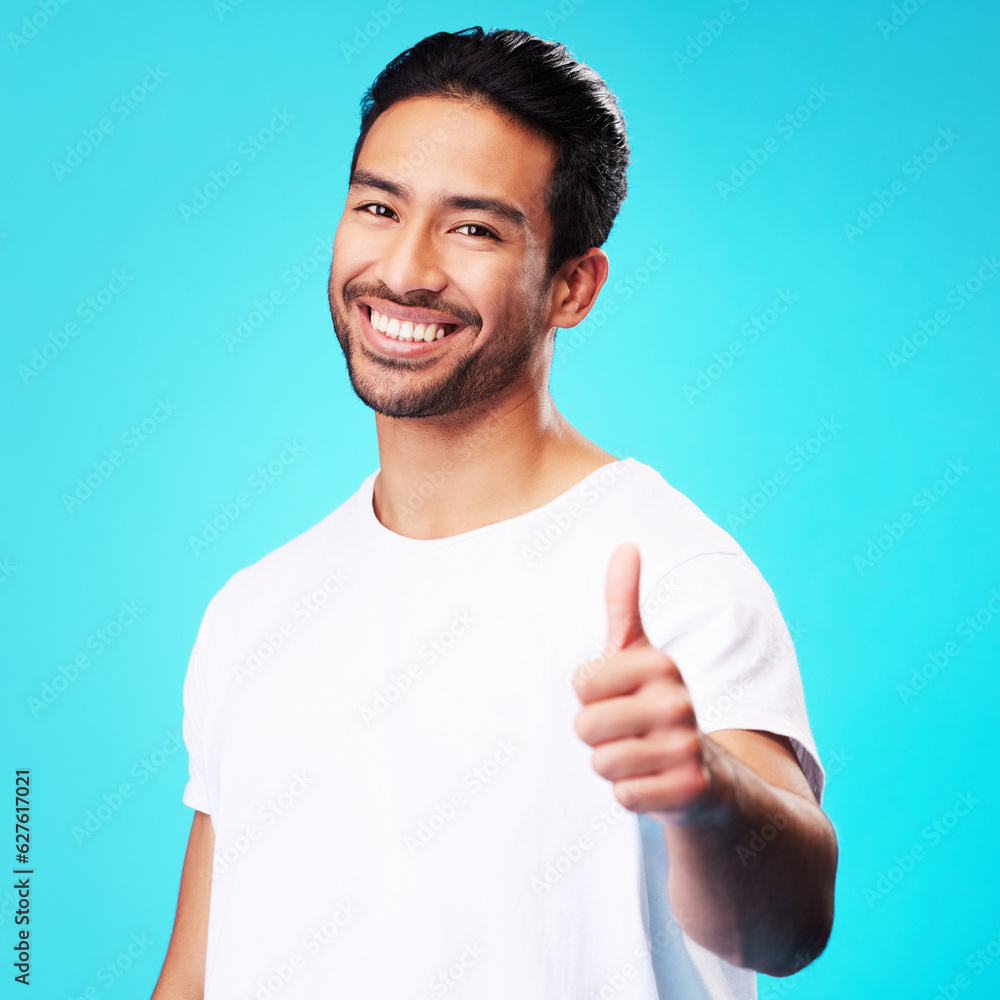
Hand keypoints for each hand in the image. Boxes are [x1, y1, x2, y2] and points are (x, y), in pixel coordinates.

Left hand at [572, 542, 727, 824]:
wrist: (712, 776)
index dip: (592, 698)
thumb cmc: (659, 708)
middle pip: (585, 726)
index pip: (581, 684)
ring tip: (644, 757)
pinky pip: (623, 795)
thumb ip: (625, 603)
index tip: (621, 699)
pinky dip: (633, 795)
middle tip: (631, 734)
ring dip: (615, 767)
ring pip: (602, 763)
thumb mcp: (642, 654)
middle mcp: (677, 702)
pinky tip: (656, 784)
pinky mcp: (688, 790)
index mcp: (660, 665)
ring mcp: (686, 747)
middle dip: (599, 736)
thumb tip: (626, 545)